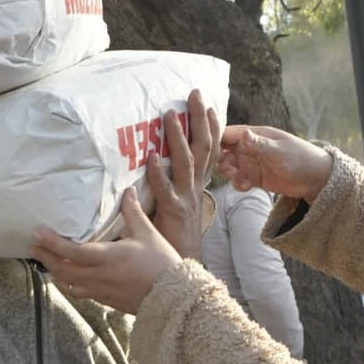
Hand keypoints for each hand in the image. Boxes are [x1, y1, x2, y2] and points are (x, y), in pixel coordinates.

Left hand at [29, 188, 182, 313]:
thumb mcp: (149, 234)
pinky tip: (67, 278)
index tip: (38, 234)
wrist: (174, 297)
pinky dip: (69, 284)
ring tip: (45, 261)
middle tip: (32, 247)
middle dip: (45, 258)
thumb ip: (133, 213)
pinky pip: (80, 293)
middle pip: (64, 269)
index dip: (53, 243)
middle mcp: (101, 276)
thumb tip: (128, 191)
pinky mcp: (106, 300)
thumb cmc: (162, 263)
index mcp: (110, 257)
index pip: (73, 251)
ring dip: (55, 272)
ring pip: (69, 284)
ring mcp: (101, 290)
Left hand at [147, 90, 221, 261]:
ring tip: (170, 114)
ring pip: (186, 162)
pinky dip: (158, 172)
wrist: (182, 268)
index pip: (209, 150)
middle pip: (203, 147)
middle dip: (200, 120)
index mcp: (197, 185)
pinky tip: (152, 155)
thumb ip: (170, 185)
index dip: (211, 128)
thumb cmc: (174, 237)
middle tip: (196, 95)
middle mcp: (195, 188)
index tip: (210, 105)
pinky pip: (166, 189)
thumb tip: (157, 163)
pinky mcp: (173, 211)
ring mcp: (186, 198)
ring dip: (177, 137)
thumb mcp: (177, 206)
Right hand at [218, 125, 332, 201]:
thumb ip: (259, 144)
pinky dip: (238, 184)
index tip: (208, 152)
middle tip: (231, 171)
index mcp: (254, 135)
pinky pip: (237, 179)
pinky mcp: (254, 177)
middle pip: (223, 151)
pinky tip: (246, 187)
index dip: (215, 140)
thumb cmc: (300, 158)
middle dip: (222, 161)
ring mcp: (251, 162)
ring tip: (242, 180)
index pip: (227, 133)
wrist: (316, 179)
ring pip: (228, 166)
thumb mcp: (278, 151)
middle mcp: (249, 147)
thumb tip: (242, 133)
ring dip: (230, 174)